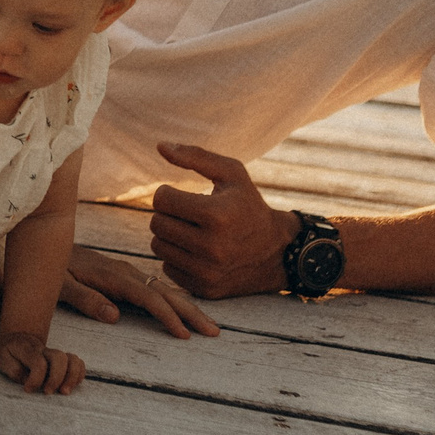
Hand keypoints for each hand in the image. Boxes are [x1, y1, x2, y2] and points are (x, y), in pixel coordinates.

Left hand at [0, 332, 84, 394]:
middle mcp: (45, 351)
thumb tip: (27, 380)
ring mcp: (56, 355)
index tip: (27, 389)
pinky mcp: (64, 360)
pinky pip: (79, 364)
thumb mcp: (2, 359)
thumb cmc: (9, 353)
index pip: (39, 363)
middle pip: (60, 358)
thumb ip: (13, 369)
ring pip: (73, 359)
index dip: (35, 380)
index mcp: (29, 350)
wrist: (18, 339)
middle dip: (56, 378)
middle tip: (47, 392)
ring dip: (72, 377)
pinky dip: (79, 375)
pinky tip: (69, 386)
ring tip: (64, 392)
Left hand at [58, 246, 220, 337]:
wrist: (47, 241)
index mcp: (113, 277)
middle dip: (191, 312)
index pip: (148, 298)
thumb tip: (115, 316)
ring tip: (210, 325)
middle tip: (213, 332)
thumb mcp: (60, 286)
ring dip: (188, 307)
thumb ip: (85, 299)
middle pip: (165, 293)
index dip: (167, 316)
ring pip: (165, 290)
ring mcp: (128, 273)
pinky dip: (176, 299)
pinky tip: (187, 309)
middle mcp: (126, 273)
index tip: (184, 334)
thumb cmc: (52, 269)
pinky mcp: (127, 275)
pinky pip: (158, 288)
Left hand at [148, 143, 297, 298]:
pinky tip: (194, 251)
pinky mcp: (204, 289)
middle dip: (168, 215)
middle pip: (157, 224)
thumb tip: (159, 146)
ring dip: (169, 236)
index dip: (167, 194)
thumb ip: (195, 156)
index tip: (181, 196)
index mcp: (216, 214)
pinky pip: (167, 268)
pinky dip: (176, 258)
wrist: (278, 252)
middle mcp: (211, 246)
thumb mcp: (232, 173)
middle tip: (186, 214)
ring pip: (158, 247)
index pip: (161, 200)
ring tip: (189, 230)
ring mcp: (208, 271)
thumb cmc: (249, 206)